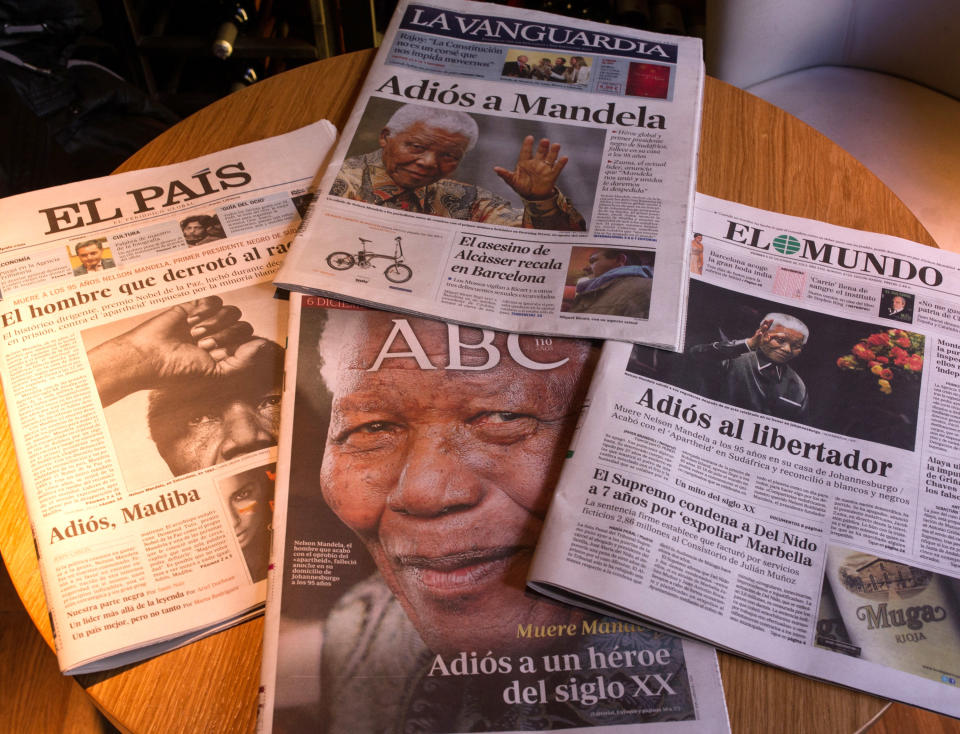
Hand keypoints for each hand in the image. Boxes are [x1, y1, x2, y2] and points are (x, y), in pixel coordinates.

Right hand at [89, 296, 266, 404]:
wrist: (149, 356)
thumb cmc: (179, 371)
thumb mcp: (216, 374)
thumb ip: (243, 362)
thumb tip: (261, 344)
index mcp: (227, 354)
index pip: (248, 341)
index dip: (234, 345)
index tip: (214, 354)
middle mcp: (221, 337)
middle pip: (242, 325)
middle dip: (223, 335)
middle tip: (201, 344)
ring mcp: (209, 322)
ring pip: (231, 312)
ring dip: (213, 322)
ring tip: (193, 333)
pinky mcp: (195, 308)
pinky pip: (215, 300)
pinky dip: (204, 309)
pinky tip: (190, 320)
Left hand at [493, 136, 568, 200]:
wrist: (533, 197)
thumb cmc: (522, 187)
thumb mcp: (512, 181)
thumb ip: (505, 174)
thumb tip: (495, 169)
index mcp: (525, 162)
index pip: (526, 151)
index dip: (527, 145)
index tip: (529, 138)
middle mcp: (536, 162)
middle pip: (540, 152)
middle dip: (543, 146)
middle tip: (545, 140)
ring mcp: (544, 167)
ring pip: (550, 157)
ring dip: (553, 151)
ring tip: (556, 145)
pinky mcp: (552, 174)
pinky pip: (557, 167)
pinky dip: (561, 163)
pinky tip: (564, 158)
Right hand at [746, 319, 772, 350]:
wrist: (753, 343)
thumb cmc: (761, 340)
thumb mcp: (768, 338)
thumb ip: (774, 336)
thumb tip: (781, 335)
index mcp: (763, 331)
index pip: (767, 326)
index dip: (769, 323)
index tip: (772, 319)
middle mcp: (760, 332)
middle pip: (763, 327)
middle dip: (766, 323)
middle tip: (768, 320)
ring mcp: (758, 335)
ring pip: (761, 331)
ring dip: (763, 328)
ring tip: (765, 325)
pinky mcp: (756, 339)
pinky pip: (757, 337)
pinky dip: (759, 335)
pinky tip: (760, 333)